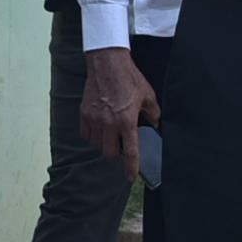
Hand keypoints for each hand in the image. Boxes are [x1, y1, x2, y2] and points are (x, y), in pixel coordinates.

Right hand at [79, 46, 159, 181]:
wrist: (108, 63)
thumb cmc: (128, 77)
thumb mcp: (147, 94)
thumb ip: (153, 112)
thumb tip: (156, 122)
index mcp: (127, 121)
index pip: (130, 152)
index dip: (131, 168)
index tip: (130, 177)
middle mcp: (110, 123)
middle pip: (109, 152)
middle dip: (115, 154)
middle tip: (120, 147)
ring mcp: (95, 119)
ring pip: (96, 145)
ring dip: (103, 145)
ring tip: (109, 138)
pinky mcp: (85, 113)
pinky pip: (85, 134)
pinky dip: (91, 136)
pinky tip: (98, 131)